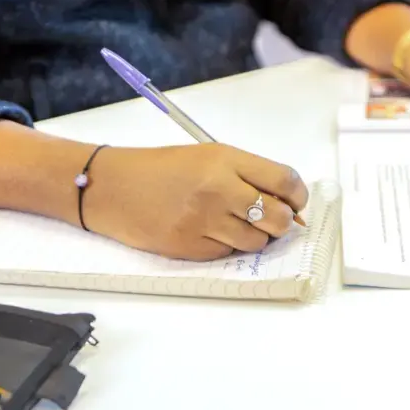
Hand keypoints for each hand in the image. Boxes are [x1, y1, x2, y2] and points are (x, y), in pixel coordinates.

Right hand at [83, 143, 308, 259]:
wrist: (111, 187)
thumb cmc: (164, 169)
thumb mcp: (210, 157)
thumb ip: (249, 175)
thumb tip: (290, 205)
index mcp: (226, 160)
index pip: (285, 181)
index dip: (298, 195)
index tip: (295, 200)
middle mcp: (219, 190)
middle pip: (278, 217)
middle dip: (283, 221)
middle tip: (274, 217)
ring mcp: (204, 221)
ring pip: (257, 241)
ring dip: (255, 236)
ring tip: (234, 222)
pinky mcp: (191, 247)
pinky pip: (229, 253)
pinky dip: (228, 245)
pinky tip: (210, 231)